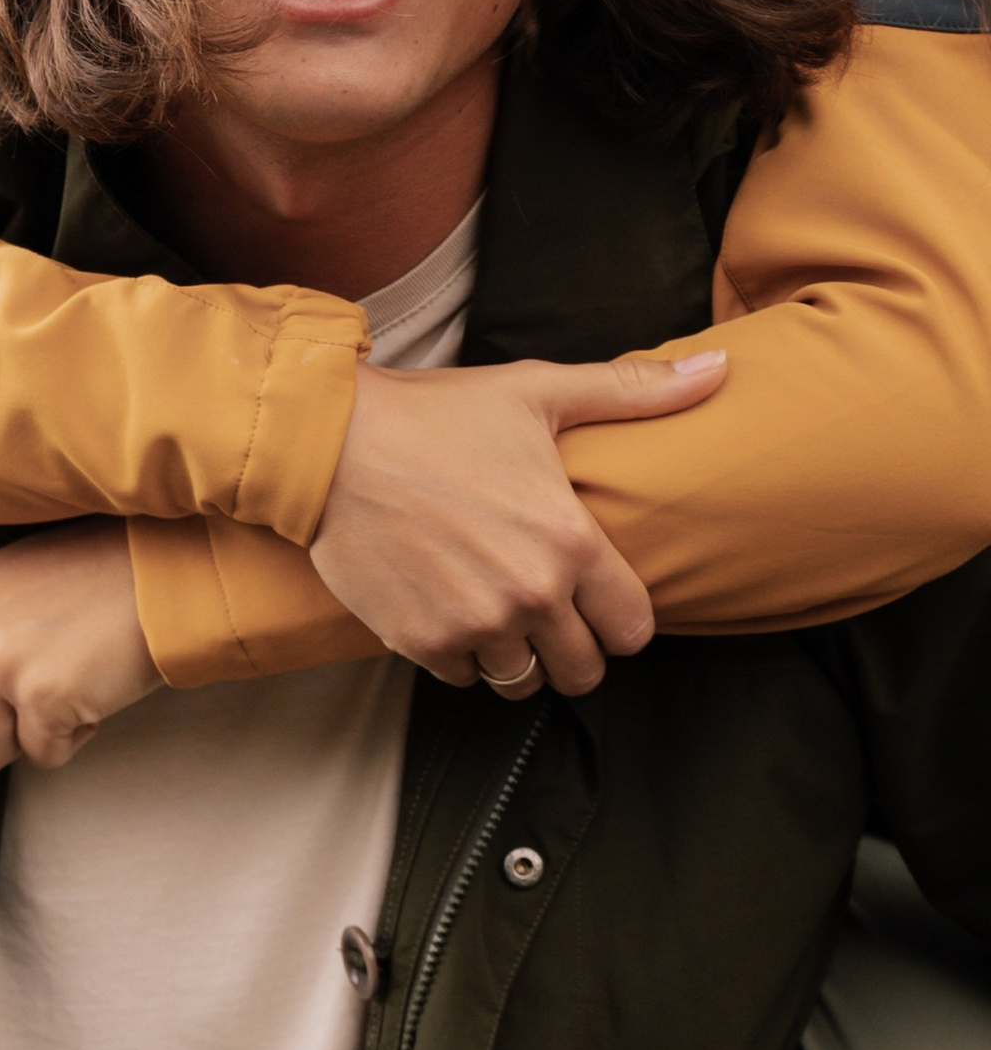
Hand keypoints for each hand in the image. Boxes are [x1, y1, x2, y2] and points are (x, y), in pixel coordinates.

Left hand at [0, 522, 157, 781]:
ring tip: (62, 687)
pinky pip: (43, 755)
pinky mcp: (44, 698)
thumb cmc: (98, 577)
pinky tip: (91, 694)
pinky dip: (70, 738)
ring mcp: (0, 667)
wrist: (168, 572)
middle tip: (16, 712)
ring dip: (25, 738)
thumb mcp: (7, 584)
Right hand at [311, 349, 727, 697]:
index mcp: (570, 542)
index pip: (633, 628)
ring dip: (517, 658)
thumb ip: (633, 392)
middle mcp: (530, 595)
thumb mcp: (539, 391)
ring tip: (501, 620)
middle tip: (553, 621)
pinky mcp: (419, 642)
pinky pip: (462, 679)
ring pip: (521, 682)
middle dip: (575, 650)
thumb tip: (720, 368)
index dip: (623, 621)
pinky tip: (452, 615)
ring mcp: (473, 625)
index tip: (601, 605)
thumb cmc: (435, 414)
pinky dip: (461, 658)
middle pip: (583, 671)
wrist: (329, 444)